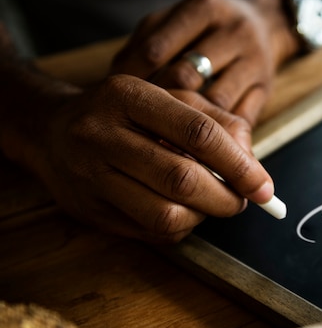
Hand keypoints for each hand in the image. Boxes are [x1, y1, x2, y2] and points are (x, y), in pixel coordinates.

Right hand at [17, 75, 273, 242]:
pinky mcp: (89, 210)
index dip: (239, 165)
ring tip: (210, 204)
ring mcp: (90, 176)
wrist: (50, 130)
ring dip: (203, 217)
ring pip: (165, 214)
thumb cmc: (126, 115)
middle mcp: (102, 133)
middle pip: (182, 179)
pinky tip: (182, 211)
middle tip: (241, 201)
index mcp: (129, 95)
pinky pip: (150, 233)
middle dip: (225, 198)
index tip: (264, 187)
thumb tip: (254, 167)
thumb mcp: (171, 100)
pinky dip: (180, 228)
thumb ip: (218, 124)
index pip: (198, 133)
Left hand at [111, 0, 285, 125]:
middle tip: (138, 125)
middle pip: (185, 76)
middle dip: (158, 104)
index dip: (132, 80)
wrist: (268, 25)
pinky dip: (216, 137)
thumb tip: (113, 81)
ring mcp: (253, 62)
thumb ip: (147, 44)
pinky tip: (197, 145)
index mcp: (203, 9)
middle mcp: (232, 32)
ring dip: (187, 125)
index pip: (156, 49)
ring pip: (214, 103)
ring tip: (165, 140)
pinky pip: (238, 120)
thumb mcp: (177, 22)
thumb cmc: (208, 29)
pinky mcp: (265, 90)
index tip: (117, 102)